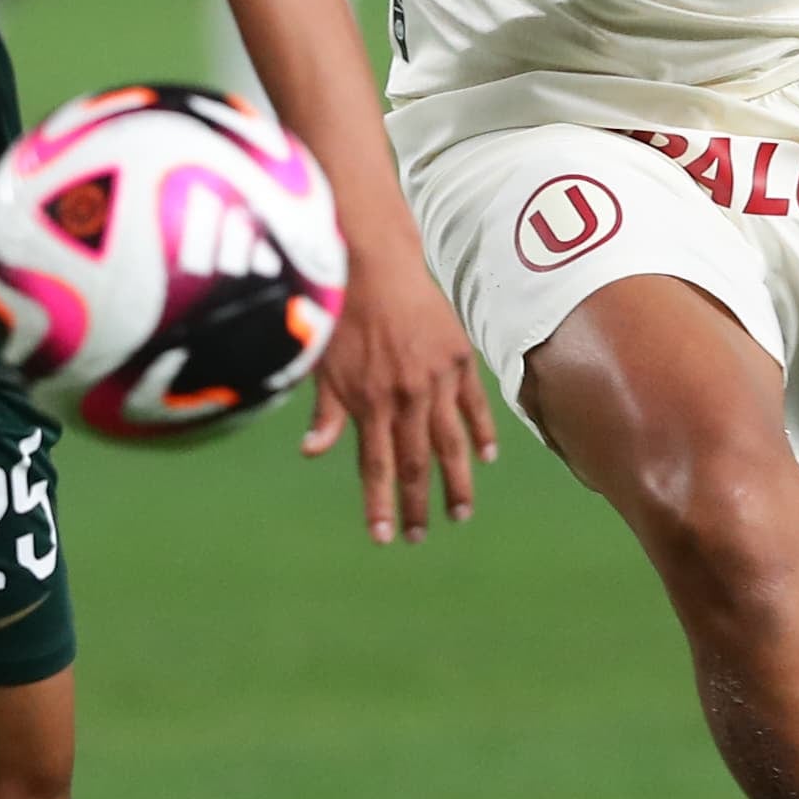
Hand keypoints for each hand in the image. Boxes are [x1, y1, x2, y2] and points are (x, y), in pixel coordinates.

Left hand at [301, 247, 497, 544]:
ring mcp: (436, 378)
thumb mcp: (322, 365)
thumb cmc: (338, 312)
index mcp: (369, 403)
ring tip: (460, 513)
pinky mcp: (458, 356)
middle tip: (418, 537)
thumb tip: (312, 453)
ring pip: (450, 442)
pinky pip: (473, 403)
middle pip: (416, 463)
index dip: (381, 505)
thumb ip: (325, 412)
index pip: (377, 467)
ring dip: (455, 482)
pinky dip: (481, 431)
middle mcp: (405, 397)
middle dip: (416, 505)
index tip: (384, 537)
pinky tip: (485, 457)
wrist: (372, 260)